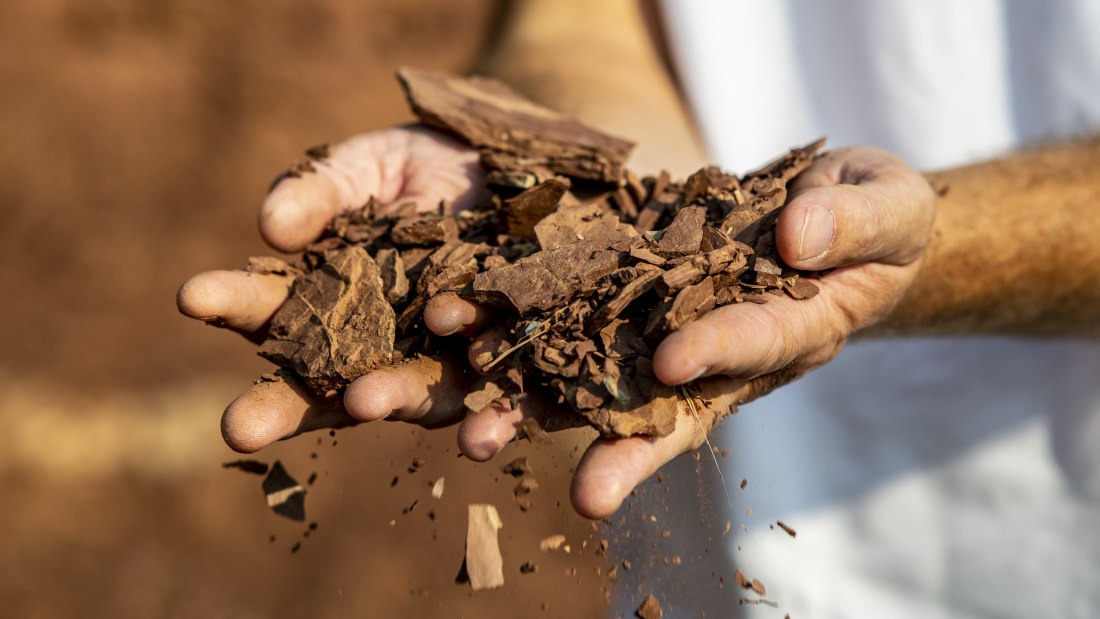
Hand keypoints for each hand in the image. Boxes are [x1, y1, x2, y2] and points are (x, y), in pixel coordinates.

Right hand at [177, 125, 487, 451]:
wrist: (515, 170)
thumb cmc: (424, 169)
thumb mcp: (365, 167)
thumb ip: (320, 193)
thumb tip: (272, 228)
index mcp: (328, 302)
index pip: (271, 309)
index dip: (231, 302)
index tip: (191, 294)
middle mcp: (378, 345)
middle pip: (324, 384)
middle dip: (281, 408)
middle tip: (236, 428)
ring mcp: (442, 359)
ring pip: (410, 395)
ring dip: (384, 403)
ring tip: (361, 402)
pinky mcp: (507, 365)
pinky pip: (501, 403)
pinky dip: (490, 424)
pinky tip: (480, 440)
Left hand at [425, 146, 935, 517]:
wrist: (824, 212)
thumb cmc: (874, 215)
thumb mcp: (887, 207)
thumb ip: (854, 222)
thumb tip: (800, 236)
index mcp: (794, 333)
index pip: (754, 345)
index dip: (718, 349)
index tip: (674, 359)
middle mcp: (721, 350)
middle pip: (668, 404)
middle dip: (624, 446)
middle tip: (585, 495)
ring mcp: (669, 326)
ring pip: (601, 373)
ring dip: (541, 403)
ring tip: (480, 438)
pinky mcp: (628, 296)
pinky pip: (571, 313)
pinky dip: (518, 329)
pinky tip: (460, 339)